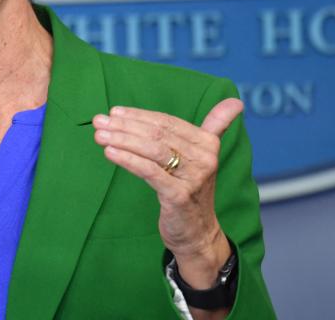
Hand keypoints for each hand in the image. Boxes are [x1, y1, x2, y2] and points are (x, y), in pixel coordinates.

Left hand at [92, 98, 242, 288]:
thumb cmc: (192, 189)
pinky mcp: (179, 196)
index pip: (167, 122)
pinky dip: (127, 159)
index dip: (138, 115)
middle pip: (157, 134)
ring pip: (151, 150)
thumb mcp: (203, 156)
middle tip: (99, 121)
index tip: (114, 112)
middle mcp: (204, 158)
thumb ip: (216, 126)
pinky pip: (148, 171)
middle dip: (124, 125)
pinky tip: (109, 152)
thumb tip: (235, 101)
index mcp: (208, 144)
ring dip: (121, 139)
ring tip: (99, 134)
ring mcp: (193, 178)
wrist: (198, 233)